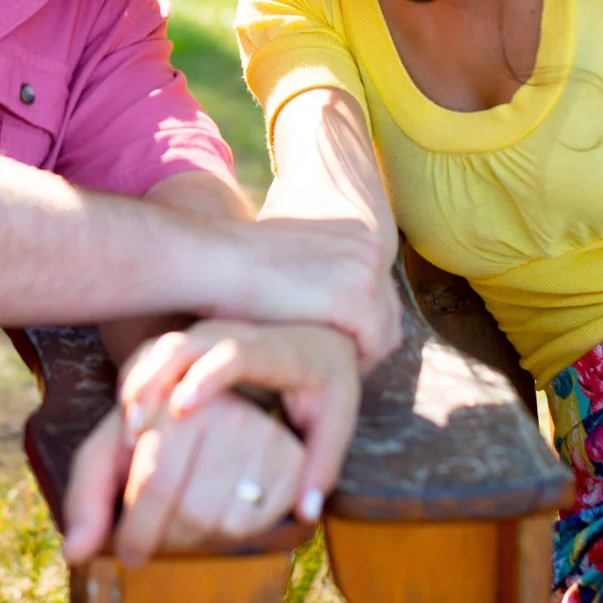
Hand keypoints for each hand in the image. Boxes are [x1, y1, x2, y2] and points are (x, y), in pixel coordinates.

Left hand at [63, 394, 303, 565]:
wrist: (224, 427)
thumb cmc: (154, 447)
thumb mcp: (112, 457)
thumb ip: (86, 499)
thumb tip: (75, 553)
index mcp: (174, 401)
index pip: (154, 481)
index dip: (136, 530)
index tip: (126, 551)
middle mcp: (223, 410)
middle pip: (189, 510)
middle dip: (164, 539)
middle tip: (148, 546)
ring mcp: (261, 435)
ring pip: (218, 523)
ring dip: (193, 540)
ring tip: (180, 522)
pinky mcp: (289, 463)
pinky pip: (251, 526)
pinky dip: (227, 536)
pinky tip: (215, 516)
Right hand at [118, 320, 359, 524]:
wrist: (320, 338)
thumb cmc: (326, 383)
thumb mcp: (337, 420)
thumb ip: (323, 464)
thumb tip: (306, 512)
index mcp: (276, 353)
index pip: (237, 355)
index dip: (209, 376)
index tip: (183, 408)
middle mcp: (236, 335)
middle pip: (184, 346)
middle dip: (155, 383)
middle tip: (138, 431)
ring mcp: (209, 336)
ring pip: (161, 348)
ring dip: (139, 385)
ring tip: (128, 432)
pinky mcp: (192, 344)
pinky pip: (152, 356)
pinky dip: (135, 383)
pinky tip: (127, 422)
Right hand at [218, 216, 400, 372]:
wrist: (213, 261)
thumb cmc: (238, 268)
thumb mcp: (293, 261)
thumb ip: (318, 275)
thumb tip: (324, 299)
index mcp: (358, 231)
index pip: (380, 292)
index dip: (358, 325)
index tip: (327, 344)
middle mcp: (371, 245)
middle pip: (389, 313)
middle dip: (363, 342)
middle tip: (329, 365)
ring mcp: (367, 271)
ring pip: (385, 333)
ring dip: (358, 356)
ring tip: (323, 371)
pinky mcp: (356, 298)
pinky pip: (374, 346)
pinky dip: (353, 364)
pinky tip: (321, 370)